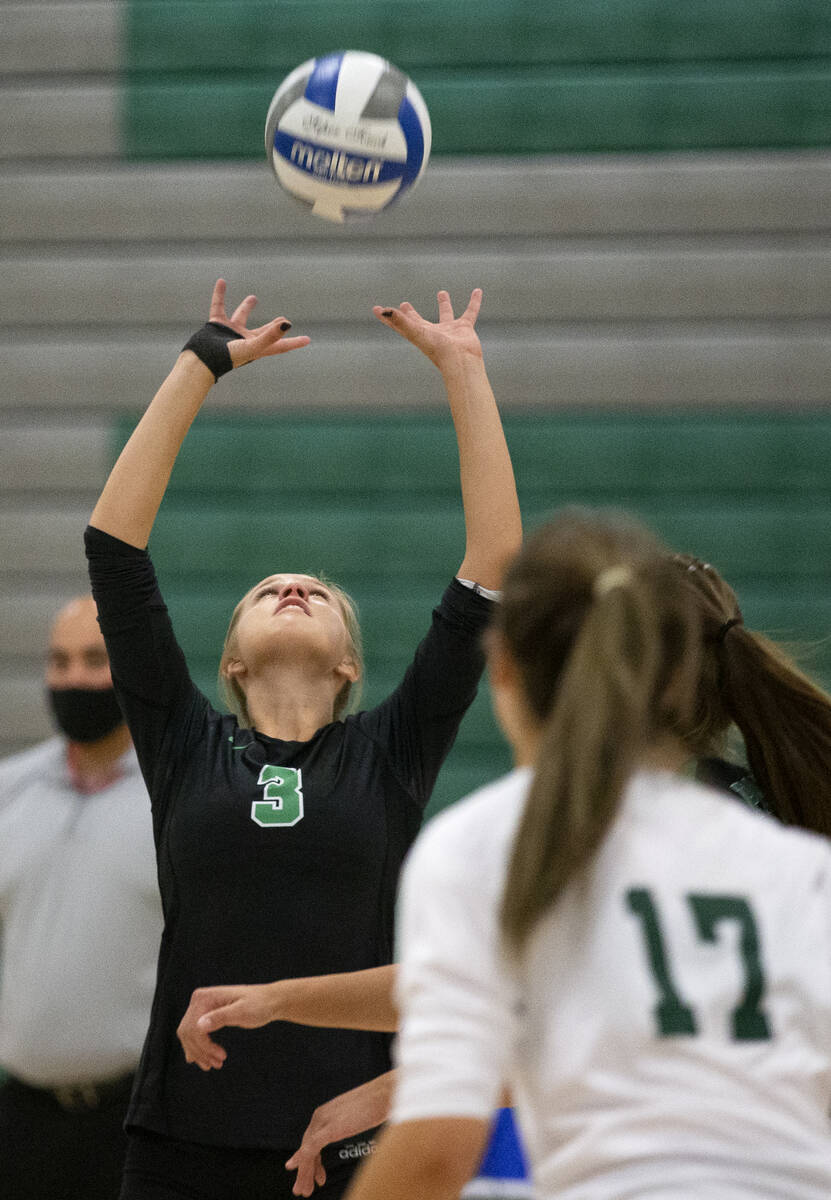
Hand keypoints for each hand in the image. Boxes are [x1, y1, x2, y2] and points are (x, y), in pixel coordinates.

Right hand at [177, 983, 277, 1070]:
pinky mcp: (205, 1014)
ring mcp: (200, 1007)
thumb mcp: (242, 1012)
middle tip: (217, 1064)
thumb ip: (221, 1017)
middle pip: (187, 1033)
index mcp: (204, 997)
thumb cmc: (258, 1005)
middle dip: (200, 1051)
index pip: (193, 1028)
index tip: (222, 1057)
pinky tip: (203, 1059)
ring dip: (199, 1052)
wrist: (268, 1001)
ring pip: (188, 1035)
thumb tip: (199, 1026)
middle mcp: (199, 1000)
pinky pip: (194, 1034)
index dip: (204, 1046)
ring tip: (214, 1065)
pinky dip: (197, 1048)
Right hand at [208, 278, 310, 365]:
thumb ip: (270, 335)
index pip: (280, 345)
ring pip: (241, 317)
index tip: (308, 340)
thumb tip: (288, 324)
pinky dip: (219, 294)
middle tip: (283, 319)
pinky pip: (219, 306)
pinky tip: (221, 282)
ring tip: (254, 298)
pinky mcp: (217, 324)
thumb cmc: (229, 357)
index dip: (294, 342)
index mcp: (257, 348)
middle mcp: (245, 341)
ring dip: (247, 307)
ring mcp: (230, 333)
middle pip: (265, 332)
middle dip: (274, 327)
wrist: (202, 360)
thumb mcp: (253, 346)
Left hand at [285, 1072, 393, 1195]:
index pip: (312, 1140)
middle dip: (305, 1170)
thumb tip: (351, 1132)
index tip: (319, 1177)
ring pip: (307, 1151)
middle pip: (306, 1147)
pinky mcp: (330, 1128)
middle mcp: (321, 1115)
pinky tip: (307, 1177)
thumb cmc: (377, 1103)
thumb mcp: (357, 1116)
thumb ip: (347, 1124)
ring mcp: (324, 1120)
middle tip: (303, 1190)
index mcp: (327, 1112)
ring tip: (305, 1191)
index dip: (312, 1161)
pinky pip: (312, 1149)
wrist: (386, 1093)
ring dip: (304, 1173)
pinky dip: (306, 1164)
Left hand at [373, 289, 482, 368]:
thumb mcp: (416, 332)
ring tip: (441, 292)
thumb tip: (384, 310)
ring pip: (446, 314)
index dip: (387, 317)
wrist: (461, 361)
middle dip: (410, 314)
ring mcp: (449, 330)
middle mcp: (432, 332)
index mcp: (418, 334)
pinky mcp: (465, 328)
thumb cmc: (438, 350)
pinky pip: (470, 312)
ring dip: (444, 304)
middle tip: (404, 304)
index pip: (398, 323)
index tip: (376, 308)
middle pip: (418, 321)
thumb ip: (400, 321)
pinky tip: (478, 291)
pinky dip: (474, 302)